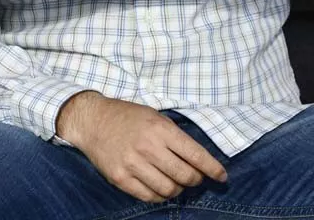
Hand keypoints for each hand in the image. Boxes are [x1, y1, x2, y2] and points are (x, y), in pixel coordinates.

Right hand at [57, 92, 227, 202]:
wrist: (91, 120)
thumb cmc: (127, 116)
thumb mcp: (154, 116)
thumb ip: (175, 136)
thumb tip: (198, 161)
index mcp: (159, 129)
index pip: (195, 154)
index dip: (213, 168)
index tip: (222, 176)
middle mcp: (147, 147)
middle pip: (185, 176)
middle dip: (195, 180)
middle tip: (194, 177)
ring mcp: (132, 164)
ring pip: (169, 190)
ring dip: (177, 189)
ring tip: (174, 182)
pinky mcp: (119, 178)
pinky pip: (149, 196)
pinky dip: (159, 196)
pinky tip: (159, 187)